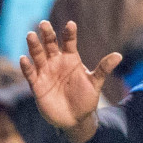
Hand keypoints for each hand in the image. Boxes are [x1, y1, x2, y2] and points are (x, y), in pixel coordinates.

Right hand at [18, 20, 121, 142]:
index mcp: (71, 59)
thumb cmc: (86, 99)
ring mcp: (46, 73)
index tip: (70, 24)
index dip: (69, 33)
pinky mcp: (37, 85)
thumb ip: (103, 69)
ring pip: (38, 56)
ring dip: (34, 46)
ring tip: (31, 35)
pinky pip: (30, 74)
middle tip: (44, 23)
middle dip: (47, 34)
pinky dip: (26, 67)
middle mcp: (56, 63)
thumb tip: (119, 56)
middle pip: (50, 45)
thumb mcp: (95, 84)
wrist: (75, 119)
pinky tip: (23, 59)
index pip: (69, 42)